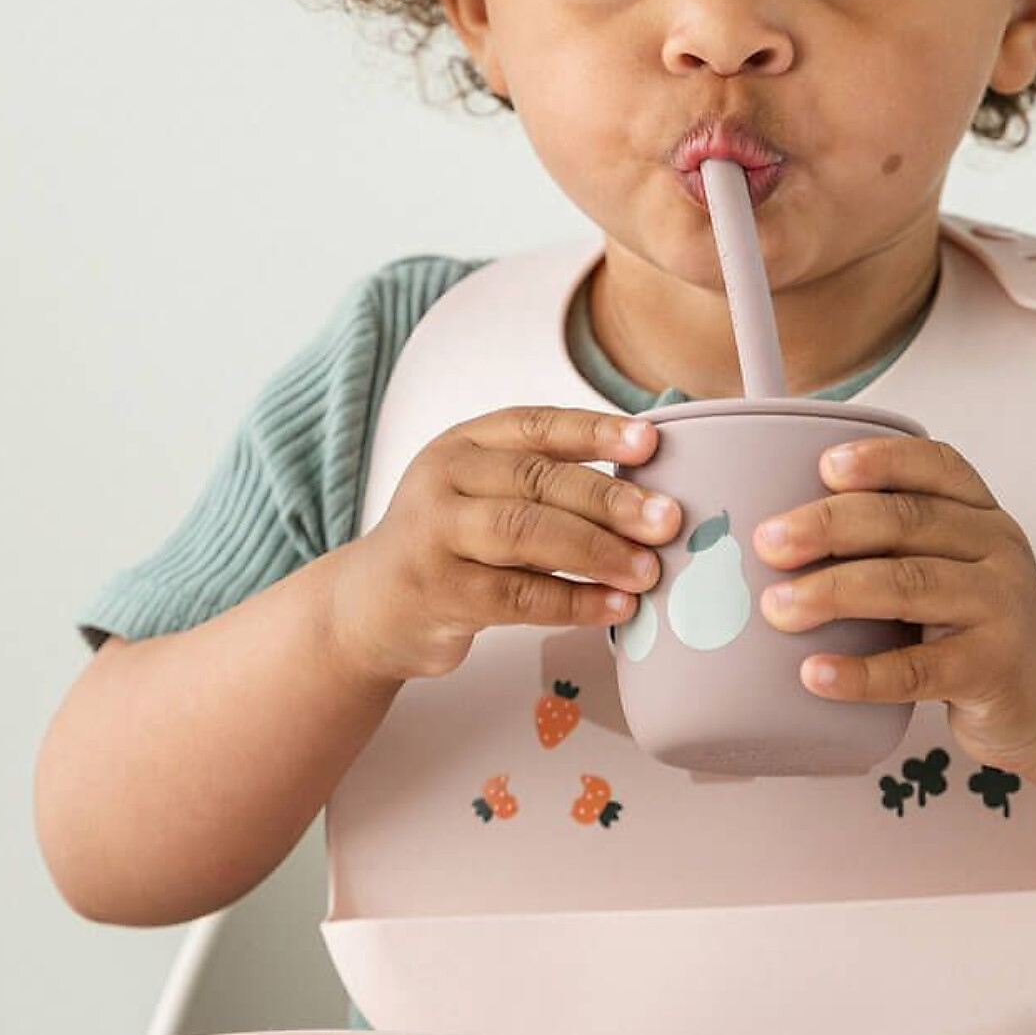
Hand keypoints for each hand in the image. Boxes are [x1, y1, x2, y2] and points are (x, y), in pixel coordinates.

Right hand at [327, 407, 679, 687]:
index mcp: (464, 444)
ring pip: (526, 534)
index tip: (650, 443)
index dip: (596, 431)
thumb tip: (651, 490)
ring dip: (597, 552)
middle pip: (538, 481)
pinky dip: (574, 603)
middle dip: (610, 500)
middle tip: (668, 520)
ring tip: (649, 570)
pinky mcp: (436, 593)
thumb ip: (546, 483)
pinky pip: (517, 596)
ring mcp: (433, 536)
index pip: (536, 425)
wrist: (367, 609)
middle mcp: (444, 479)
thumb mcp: (483, 495)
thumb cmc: (451, 546)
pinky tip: (615, 607)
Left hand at [753, 433, 1035, 775]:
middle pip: (908, 522)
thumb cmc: (979, 625)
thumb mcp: (955, 566)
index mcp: (982, 514)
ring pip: (909, 587)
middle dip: (830, 526)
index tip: (825, 465)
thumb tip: (778, 535)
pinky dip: (861, 672)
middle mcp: (997, 550)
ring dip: (834, 593)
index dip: (882, 459)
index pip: (937, 466)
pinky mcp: (993, 670)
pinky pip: (918, 669)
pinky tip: (816, 674)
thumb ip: (894, 543)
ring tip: (777, 608)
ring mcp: (1000, 609)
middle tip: (768, 542)